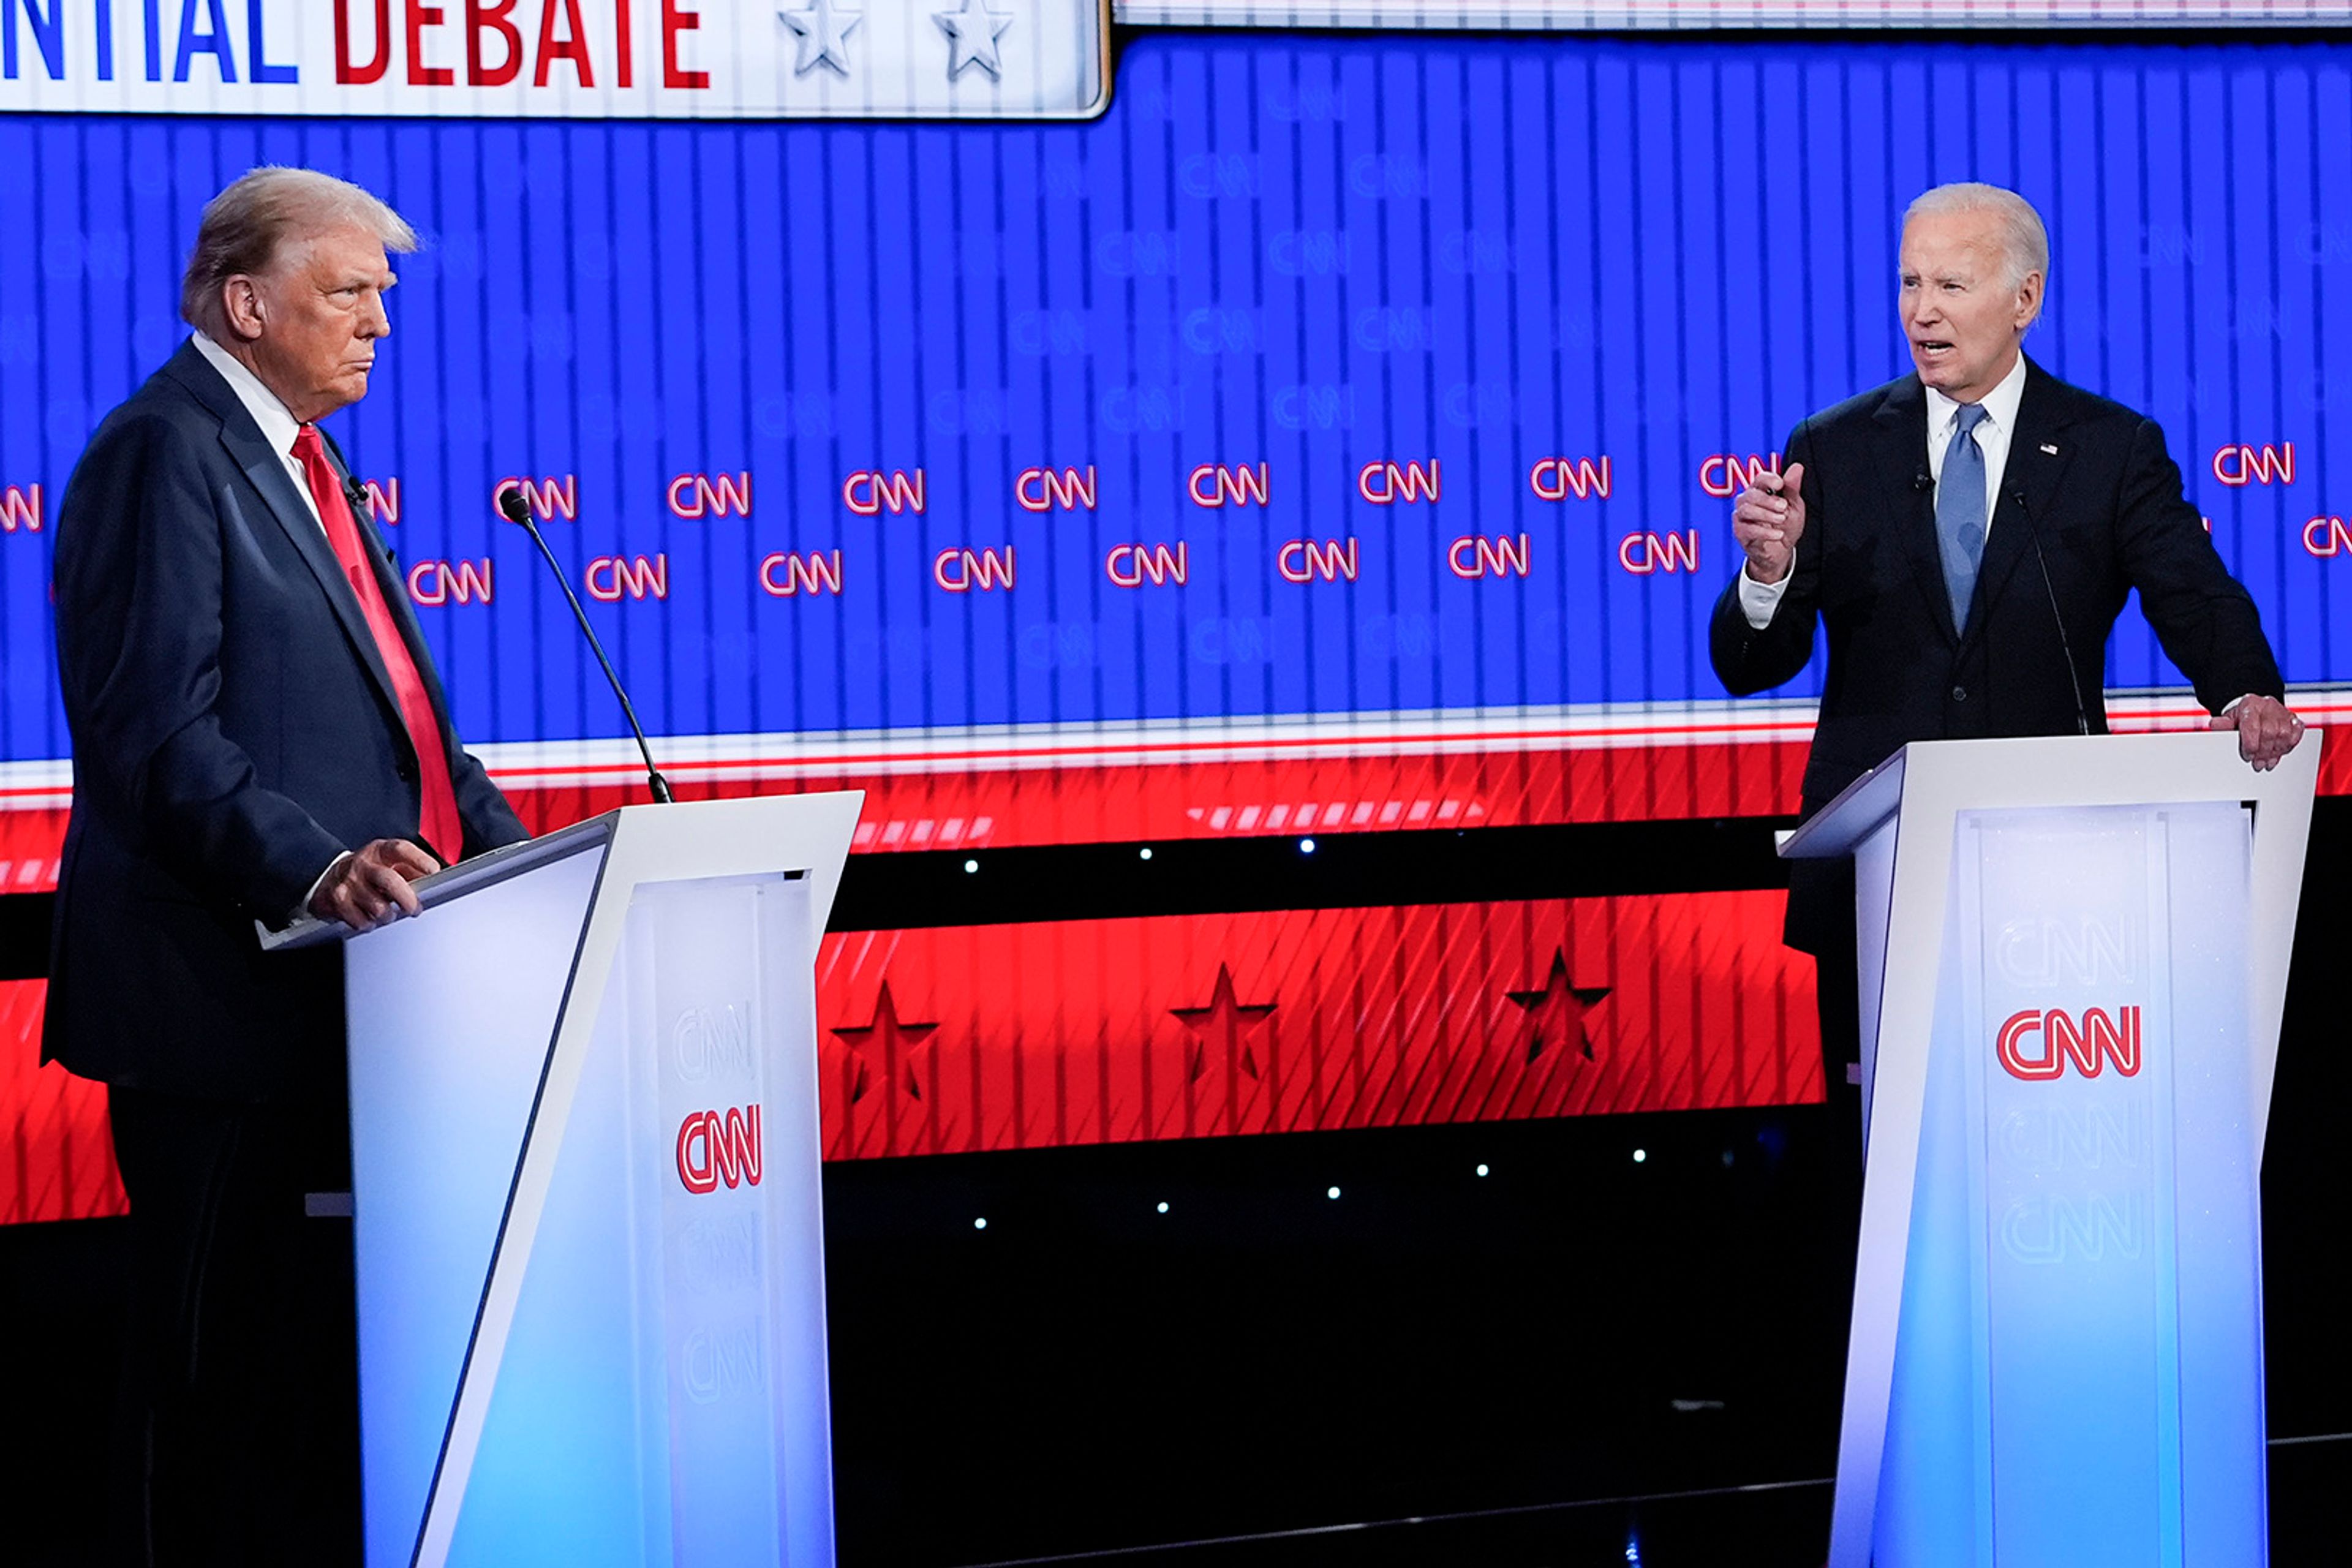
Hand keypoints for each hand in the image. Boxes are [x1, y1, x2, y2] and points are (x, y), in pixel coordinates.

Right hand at [308, 838, 438, 930]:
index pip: (401, 850)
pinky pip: (361, 921)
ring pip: (378, 907)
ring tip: (388, 913)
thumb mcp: (388, 863)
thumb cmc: (367, 871)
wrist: (327, 877)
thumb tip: (434, 882)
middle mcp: (363, 864)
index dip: (419, 860)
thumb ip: (411, 870)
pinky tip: (370, 917)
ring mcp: (348, 882)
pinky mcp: (337, 900)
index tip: (433, 871)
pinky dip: (370, 924)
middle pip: (390, 881)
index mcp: (380, 851)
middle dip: (407, 899)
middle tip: (414, 908)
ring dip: (389, 916)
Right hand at [1732, 462, 1806, 584]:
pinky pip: (1747, 529)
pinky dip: (1764, 532)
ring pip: (1746, 510)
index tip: (1780, 484)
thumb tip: (1797, 467)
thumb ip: (1792, 488)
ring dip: (1766, 515)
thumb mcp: (1794, 506)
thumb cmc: (1785, 526)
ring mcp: (1741, 517)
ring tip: (1781, 520)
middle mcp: (1747, 501)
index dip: (1768, 479)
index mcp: (1760, 491)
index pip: (1759, 479)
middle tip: (1783, 507)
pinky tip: (1777, 534)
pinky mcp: (1740, 533)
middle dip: (1768, 500)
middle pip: (1751, 494)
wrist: (1781, 550)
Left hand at [2208, 694, 2305, 772]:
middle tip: (2257, 764)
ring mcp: (2282, 711)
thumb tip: (2214, 725)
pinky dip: (2289, 745)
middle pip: (2269, 732)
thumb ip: (2222, 724)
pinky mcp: (2293, 719)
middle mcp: (2267, 705)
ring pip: (2283, 734)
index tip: (2248, 756)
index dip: (2250, 744)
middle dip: (2263, 752)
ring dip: (2275, 751)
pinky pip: (2297, 732)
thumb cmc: (2241, 716)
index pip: (2252, 725)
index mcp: (2249, 704)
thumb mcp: (2229, 719)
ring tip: (2267, 761)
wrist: (2255, 709)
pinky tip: (2281, 752)